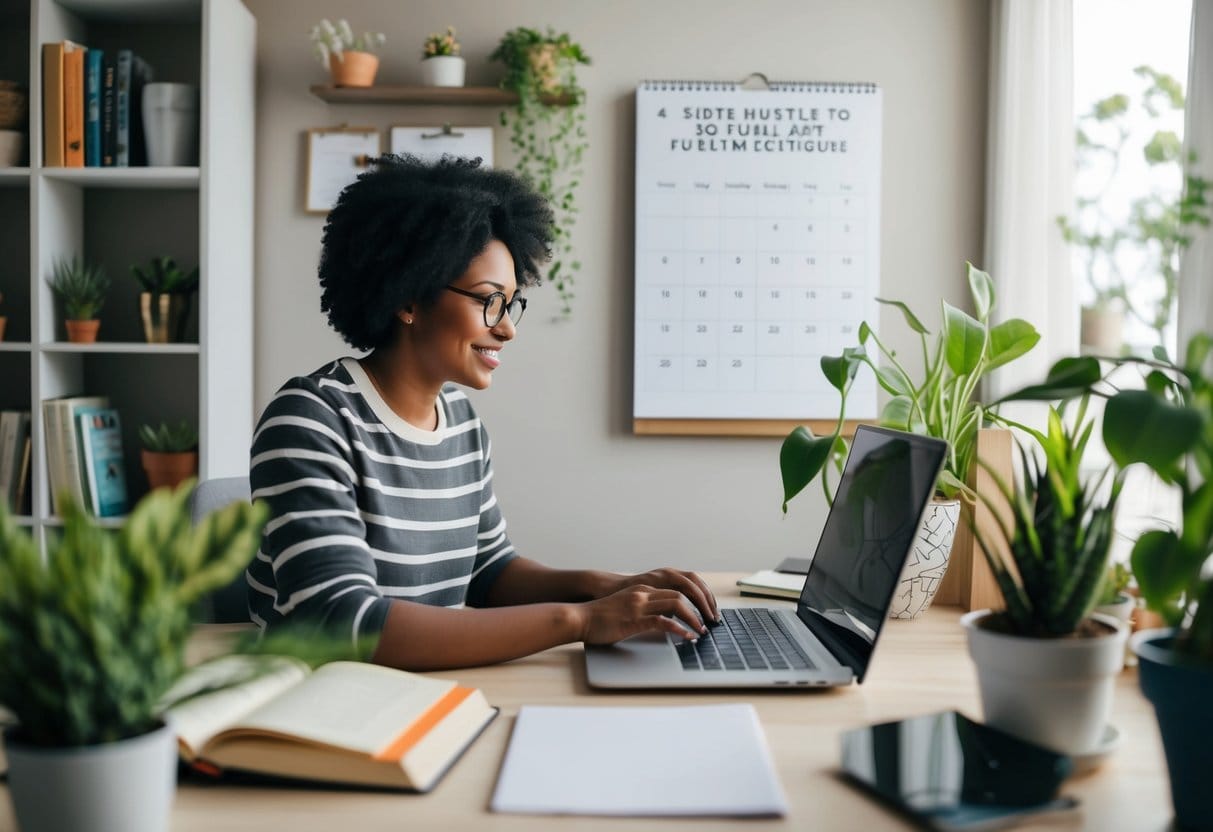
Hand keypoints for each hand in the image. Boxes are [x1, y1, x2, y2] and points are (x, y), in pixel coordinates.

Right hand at [576, 585, 708, 644]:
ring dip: (693, 618)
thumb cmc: (600, 617)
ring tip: (702, 630)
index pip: (677, 588)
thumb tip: (661, 620)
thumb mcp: (626, 607)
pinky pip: (663, 622)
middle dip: (700, 607)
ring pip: (676, 604)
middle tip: (710, 622)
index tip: (705, 612)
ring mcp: (639, 605)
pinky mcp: (634, 619)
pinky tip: (687, 638)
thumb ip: (643, 609)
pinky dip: (679, 630)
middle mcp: (644, 593)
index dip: (695, 599)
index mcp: (643, 589)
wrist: (579, 618)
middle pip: (682, 593)